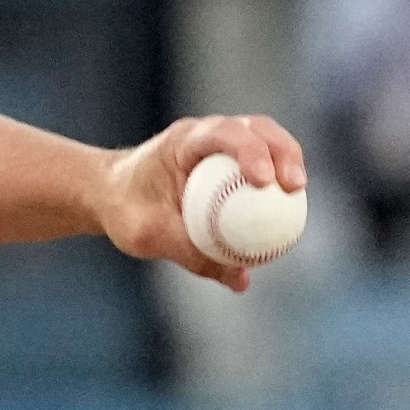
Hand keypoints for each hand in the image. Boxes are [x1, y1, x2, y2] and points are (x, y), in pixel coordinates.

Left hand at [93, 114, 307, 291]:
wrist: (111, 195)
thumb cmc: (123, 209)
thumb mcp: (146, 235)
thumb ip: (189, 252)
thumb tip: (241, 280)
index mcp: (183, 141)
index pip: (224, 133)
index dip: (250, 150)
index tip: (263, 180)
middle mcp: (207, 135)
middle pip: (257, 129)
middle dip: (283, 151)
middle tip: (295, 187)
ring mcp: (221, 145)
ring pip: (266, 141)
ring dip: (288, 161)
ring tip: (298, 195)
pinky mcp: (230, 162)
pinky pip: (262, 167)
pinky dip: (277, 184)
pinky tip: (288, 212)